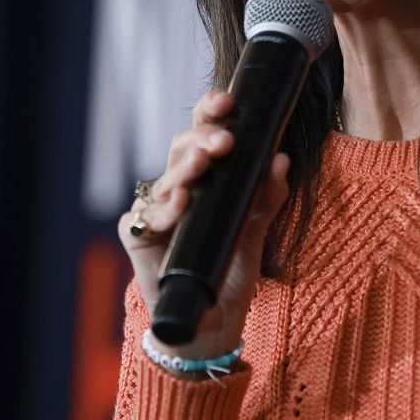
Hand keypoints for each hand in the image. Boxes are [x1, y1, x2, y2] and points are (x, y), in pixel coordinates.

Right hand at [117, 89, 291, 367]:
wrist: (212, 318)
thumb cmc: (230, 263)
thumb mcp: (256, 227)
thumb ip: (268, 195)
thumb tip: (281, 160)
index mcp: (205, 173)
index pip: (205, 132)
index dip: (211, 112)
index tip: (227, 100)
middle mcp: (177, 184)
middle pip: (182, 147)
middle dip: (202, 137)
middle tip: (225, 140)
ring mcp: (156, 210)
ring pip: (164, 178)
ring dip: (184, 168)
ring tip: (204, 161)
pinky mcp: (139, 237)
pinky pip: (145, 219)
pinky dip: (163, 210)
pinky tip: (179, 201)